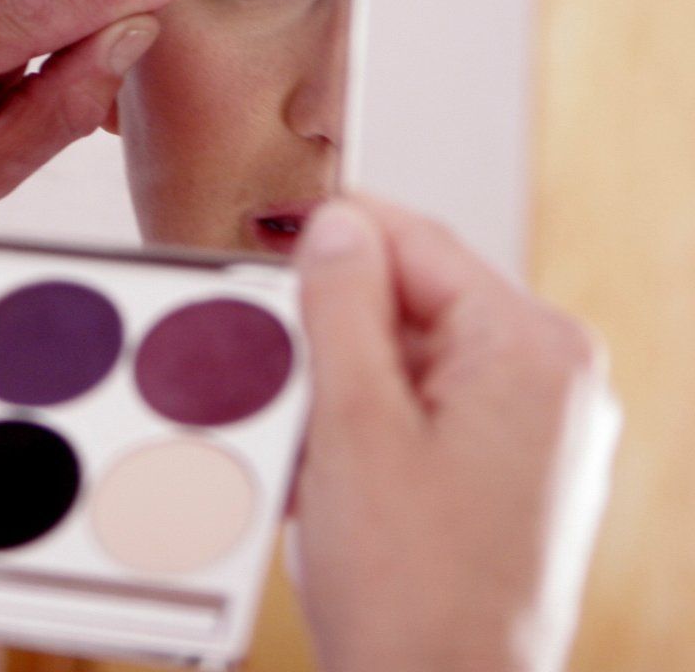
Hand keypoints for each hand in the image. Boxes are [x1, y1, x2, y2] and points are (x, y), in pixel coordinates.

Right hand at [292, 198, 619, 671]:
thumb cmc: (412, 590)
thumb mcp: (352, 424)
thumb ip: (340, 306)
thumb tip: (334, 224)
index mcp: (532, 349)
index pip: (416, 241)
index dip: (328, 236)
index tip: (261, 242)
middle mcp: (554, 378)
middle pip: (412, 298)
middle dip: (333, 333)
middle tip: (286, 385)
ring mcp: (541, 427)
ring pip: (410, 354)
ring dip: (345, 387)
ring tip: (316, 453)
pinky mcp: (515, 468)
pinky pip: (426, 405)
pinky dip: (369, 426)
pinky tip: (339, 480)